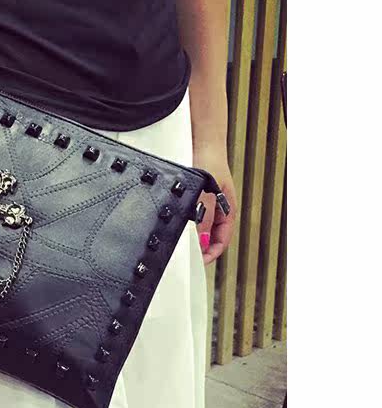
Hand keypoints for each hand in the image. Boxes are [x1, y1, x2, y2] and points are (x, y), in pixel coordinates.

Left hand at [193, 145, 237, 264]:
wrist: (203, 146)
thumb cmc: (210, 165)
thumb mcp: (207, 194)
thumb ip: (204, 217)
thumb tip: (200, 240)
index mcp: (228, 212)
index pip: (222, 241)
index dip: (211, 254)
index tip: (199, 262)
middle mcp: (219, 211)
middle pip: (211, 238)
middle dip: (201, 249)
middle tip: (187, 257)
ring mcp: (209, 206)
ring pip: (202, 230)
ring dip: (193, 238)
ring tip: (182, 245)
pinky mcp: (198, 200)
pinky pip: (194, 219)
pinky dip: (188, 225)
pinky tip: (179, 227)